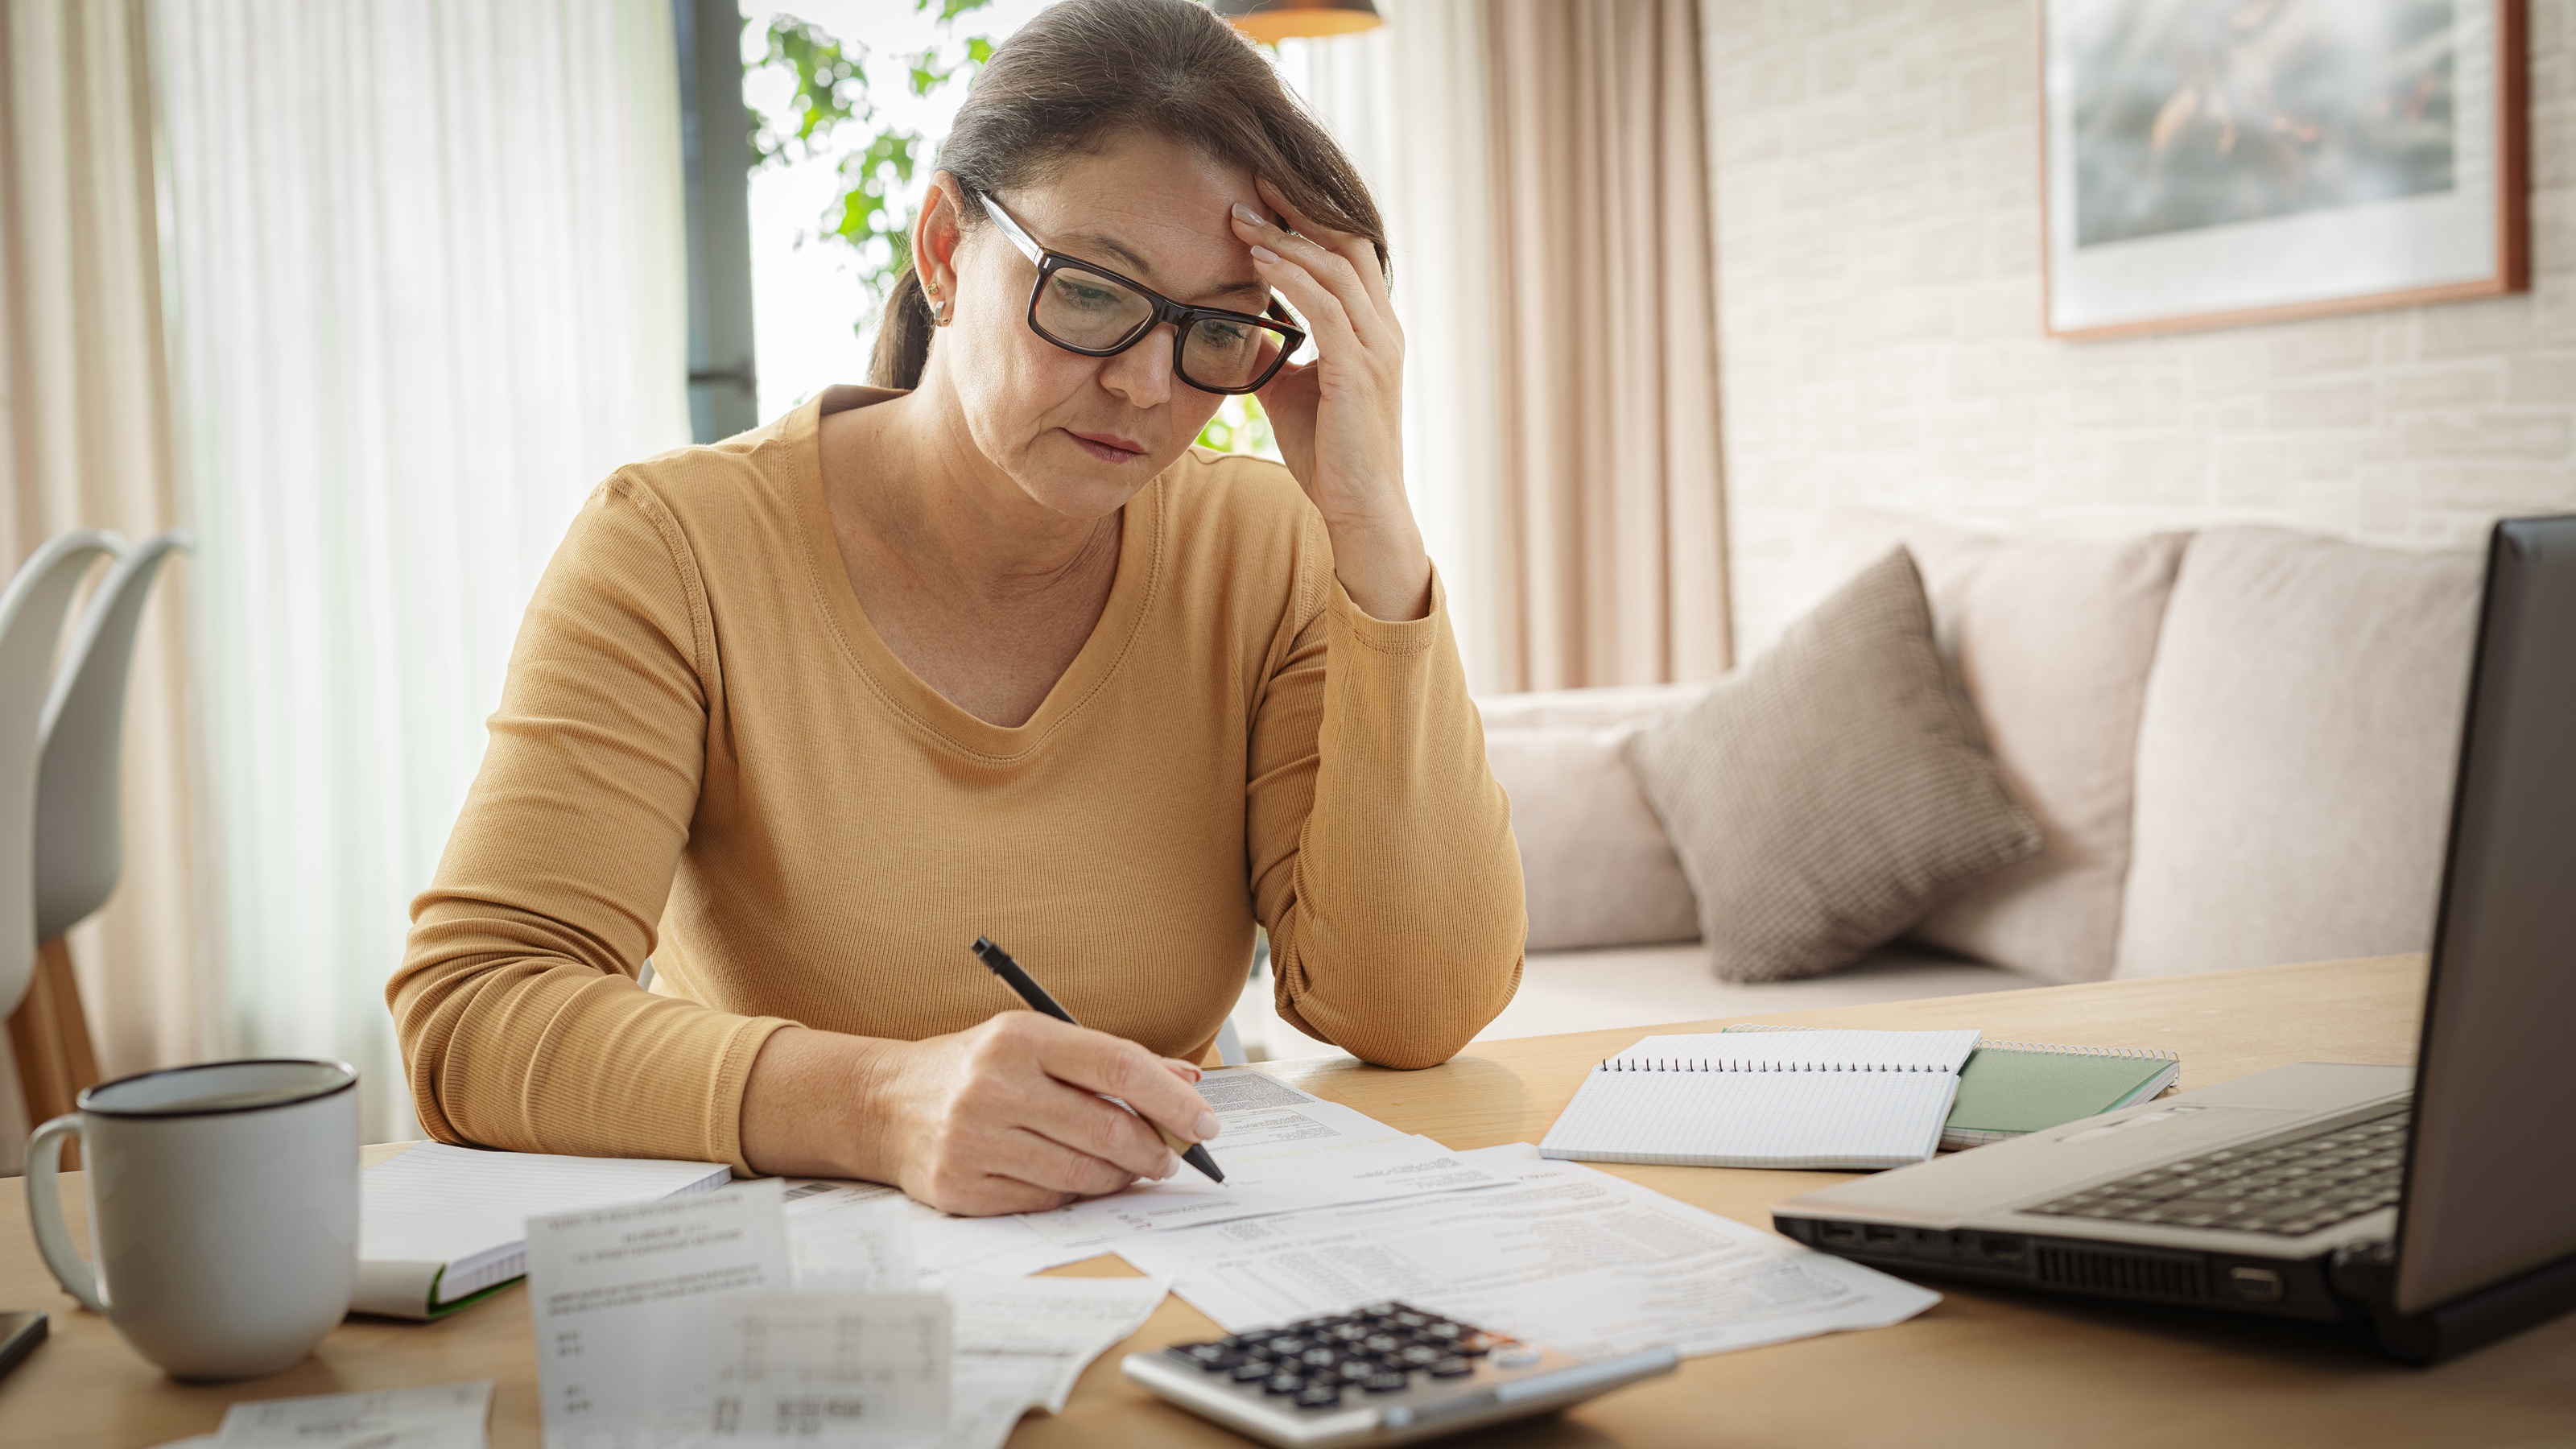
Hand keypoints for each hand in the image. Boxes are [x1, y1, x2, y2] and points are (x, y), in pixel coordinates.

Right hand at [741, 1014, 1220, 1215]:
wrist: (884, 1104)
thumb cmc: (976, 1068)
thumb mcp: (1037, 1042)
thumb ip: (1111, 1061)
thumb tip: (1190, 1084)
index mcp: (1020, 1038)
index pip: (1118, 1066)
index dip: (1173, 1098)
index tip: (1206, 1123)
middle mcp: (994, 1086)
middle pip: (1107, 1128)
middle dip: (1155, 1150)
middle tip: (1171, 1157)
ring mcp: (974, 1140)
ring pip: (1082, 1173)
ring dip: (1120, 1177)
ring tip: (1129, 1168)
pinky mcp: (962, 1186)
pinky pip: (1047, 1201)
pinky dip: (1074, 1194)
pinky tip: (1077, 1179)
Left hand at [1231, 180, 1431, 621]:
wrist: (1362, 510)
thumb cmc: (1330, 455)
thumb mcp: (1294, 391)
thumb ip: (1277, 353)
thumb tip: (1239, 327)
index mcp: (1374, 329)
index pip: (1346, 252)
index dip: (1308, 217)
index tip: (1262, 193)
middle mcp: (1384, 329)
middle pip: (1345, 243)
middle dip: (1298, 208)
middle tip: (1250, 180)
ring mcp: (1377, 348)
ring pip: (1334, 268)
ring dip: (1283, 238)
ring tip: (1239, 217)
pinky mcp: (1359, 371)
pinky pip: (1325, 307)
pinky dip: (1290, 278)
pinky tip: (1256, 261)